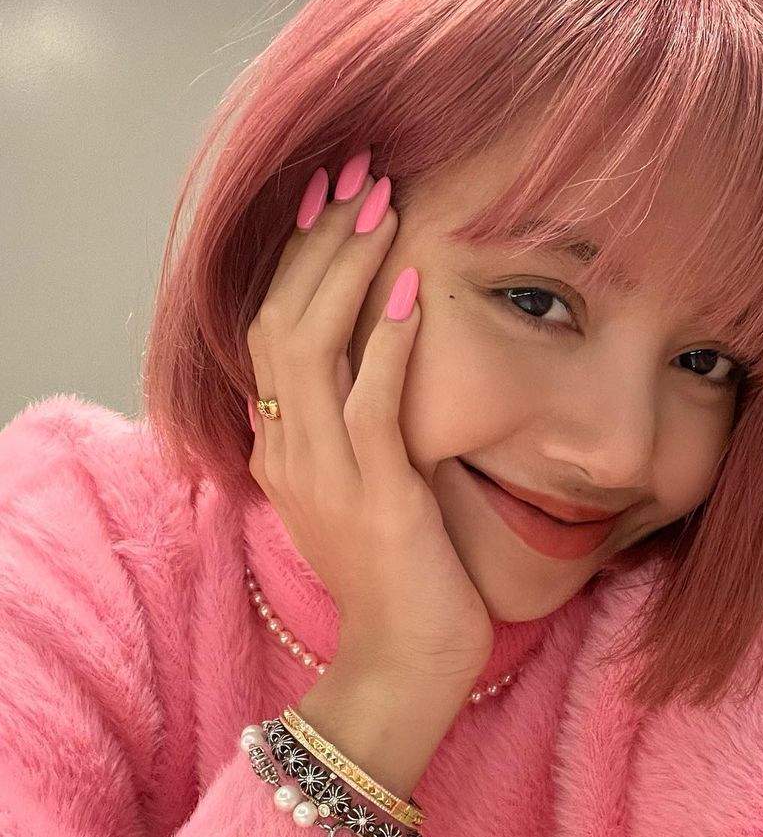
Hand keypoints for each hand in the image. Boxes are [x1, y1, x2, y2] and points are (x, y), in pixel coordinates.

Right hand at [246, 153, 494, 690]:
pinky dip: (390, 342)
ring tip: (381, 203)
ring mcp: (324, 472)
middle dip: (317, 239)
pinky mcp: (373, 495)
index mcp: (282, 447)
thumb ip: (354, 433)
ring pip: (312, 346)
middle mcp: (288, 450)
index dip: (297, 258)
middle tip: (356, 171)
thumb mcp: (361, 493)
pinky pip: (371, 403)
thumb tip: (382, 365)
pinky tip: (416, 290)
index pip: (273, 329)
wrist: (403, 665)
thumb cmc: (397, 578)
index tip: (332, 199)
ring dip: (346, 267)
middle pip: (281, 318)